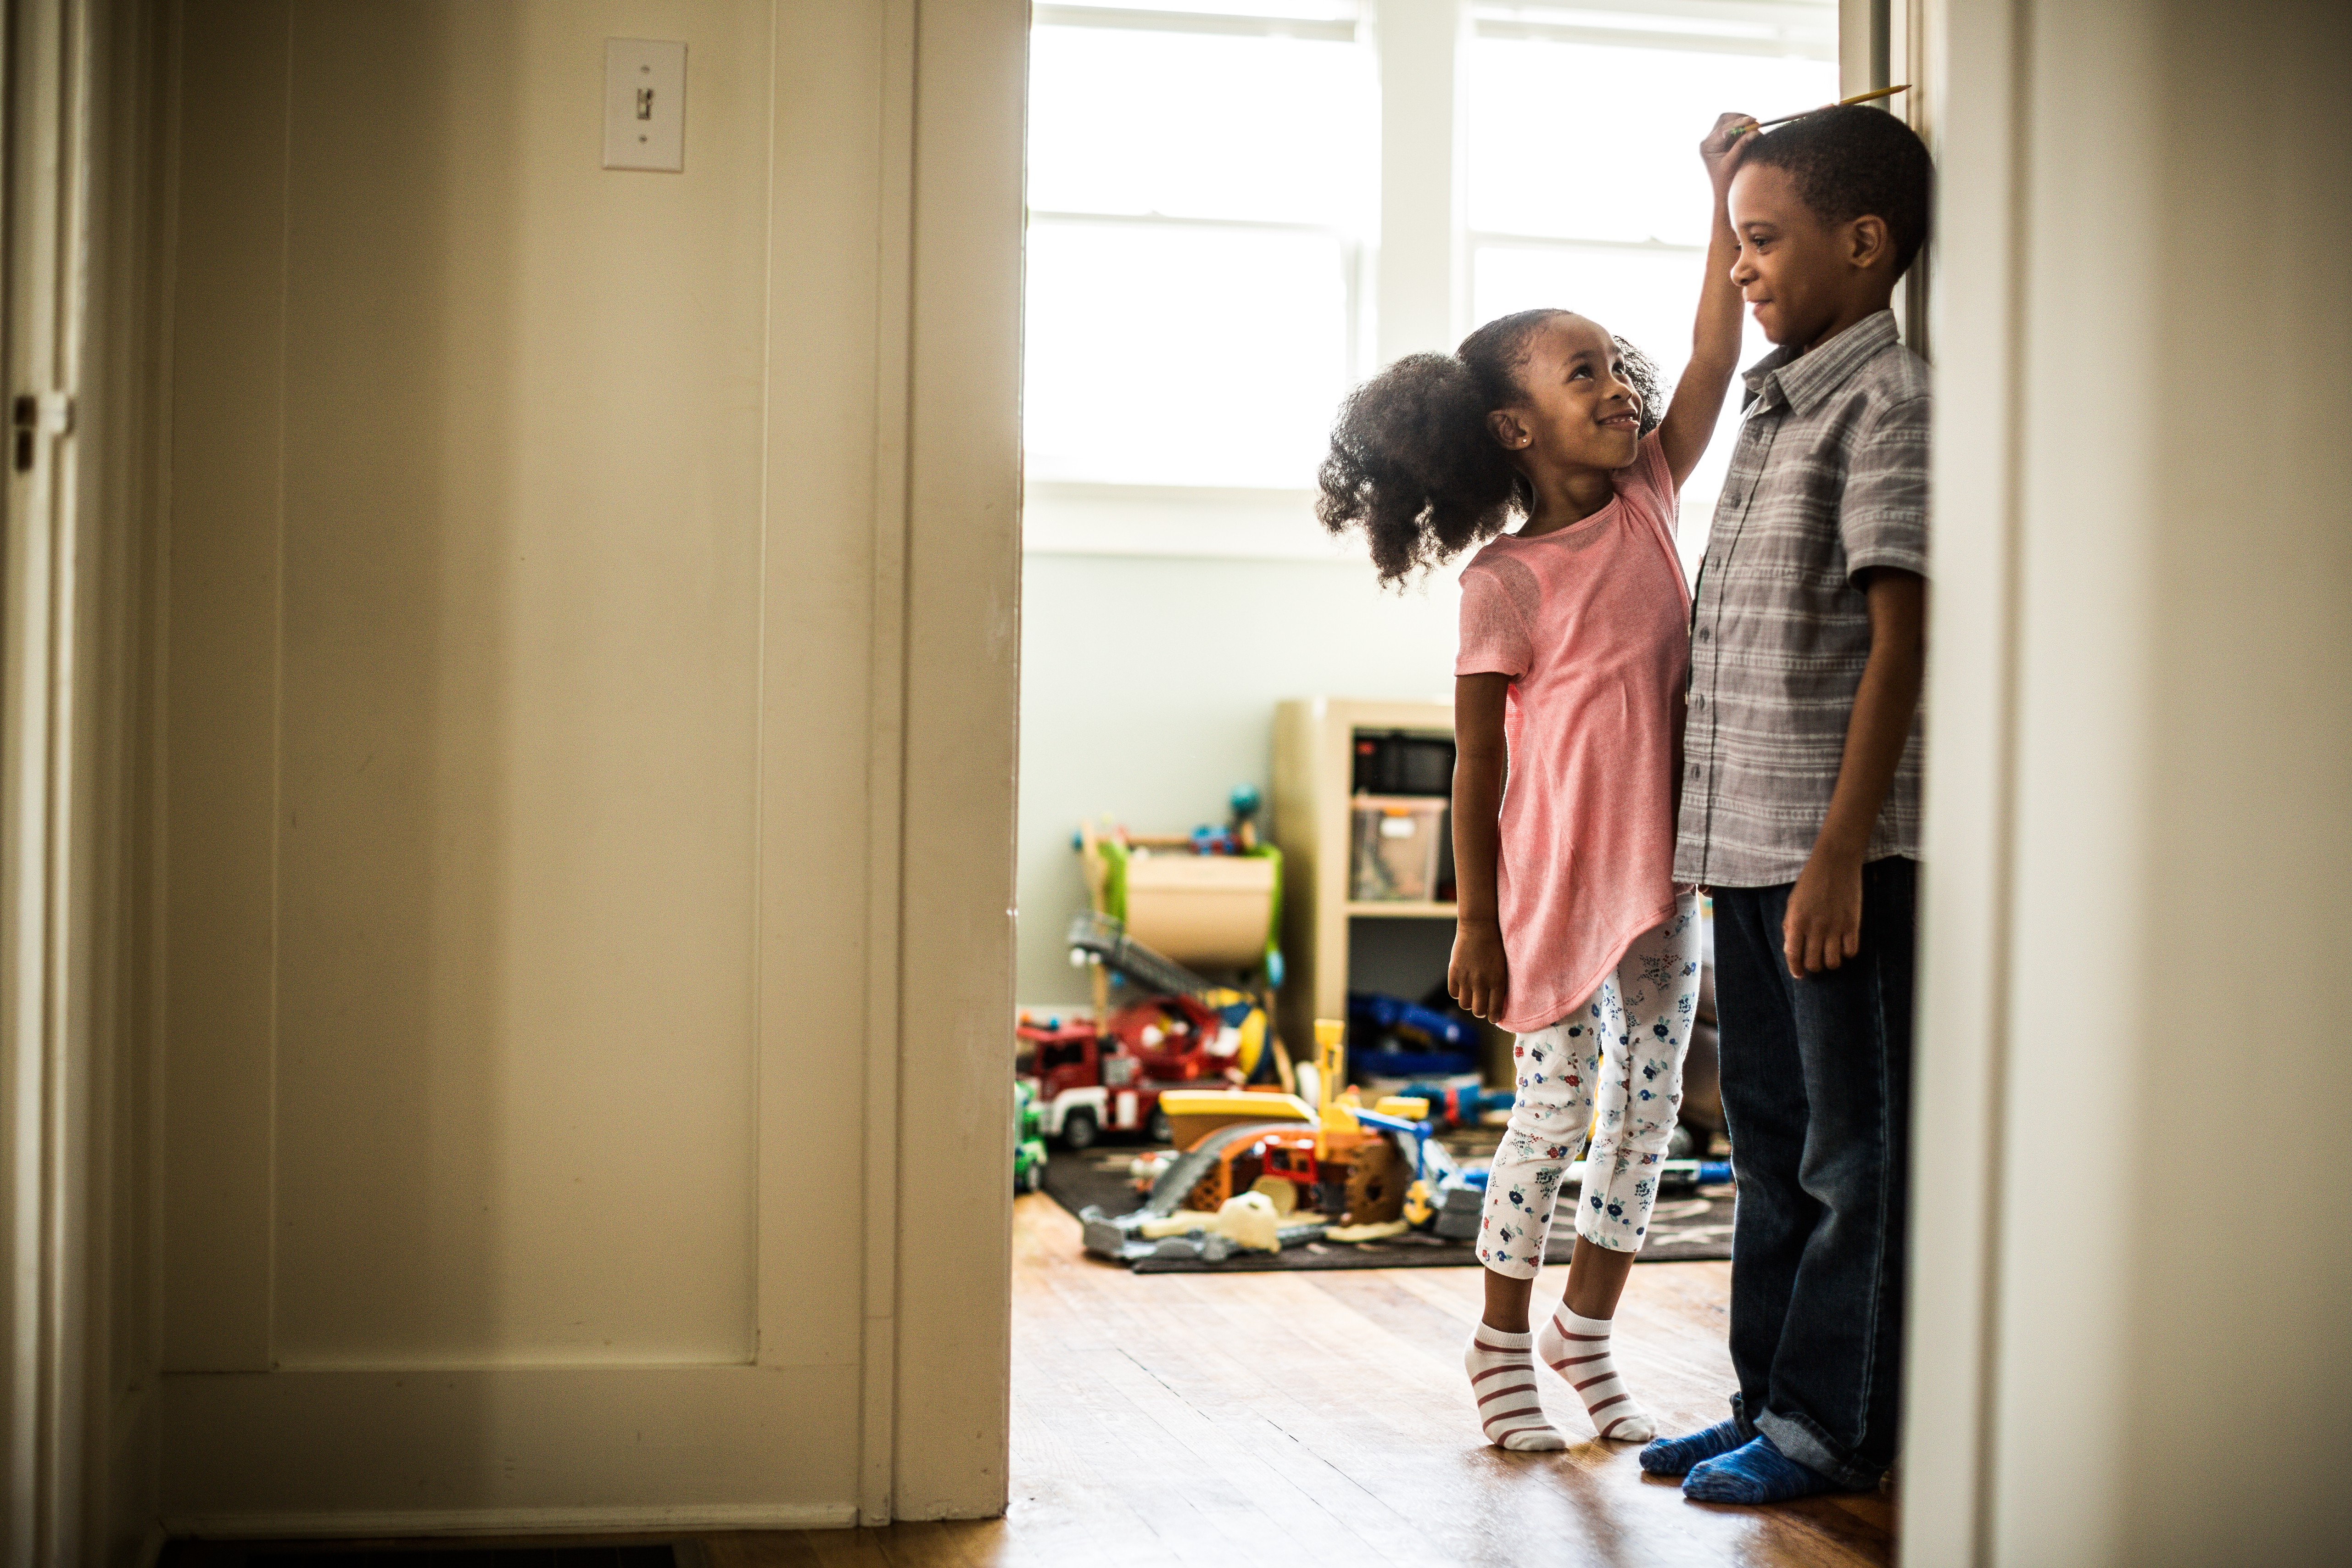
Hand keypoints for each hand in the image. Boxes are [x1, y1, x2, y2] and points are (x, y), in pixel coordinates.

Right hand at [1449, 918, 1510, 1021]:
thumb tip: (1497, 1004)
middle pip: (1478, 1011)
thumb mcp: (1503, 966)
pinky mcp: (1454, 972)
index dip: (1494, 1017)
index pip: (1494, 1010)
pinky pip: (1454, 993)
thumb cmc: (1496, 945)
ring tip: (1472, 994)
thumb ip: (1500, 985)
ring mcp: (1466, 978)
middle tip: (1482, 1005)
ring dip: (1469, 1002)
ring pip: (1465, 1004)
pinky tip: (1463, 985)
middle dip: (1481, 1011)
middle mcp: (1481, 982)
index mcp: (1497, 981)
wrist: (1479, 927)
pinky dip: (1458, 992)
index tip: (1493, 1017)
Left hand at [1701, 112, 1759, 181]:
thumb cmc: (1725, 181)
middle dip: (1740, 119)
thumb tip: (1755, 131)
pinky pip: (1732, 130)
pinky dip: (1741, 130)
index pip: (1724, 127)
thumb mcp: (1732, 162)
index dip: (1739, 123)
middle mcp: (1708, 141)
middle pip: (1724, 120)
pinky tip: (1750, 133)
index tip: (1752, 120)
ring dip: (1741, 124)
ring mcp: (1714, 140)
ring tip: (1754, 128)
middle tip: (1754, 122)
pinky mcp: (1721, 142)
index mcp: (1707, 145)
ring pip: (1728, 123)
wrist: (1722, 192)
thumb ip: (1742, 145)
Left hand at [1782, 850, 1862, 977]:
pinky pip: (1851, 951)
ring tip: (1830, 954)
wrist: (1835, 862)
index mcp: (1797, 921)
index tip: (1799, 974)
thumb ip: (1791, 925)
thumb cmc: (1810, 881)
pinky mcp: (1853, 923)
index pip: (1793, 955)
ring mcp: (1835, 926)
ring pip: (1833, 962)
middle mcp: (1815, 927)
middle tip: (1816, 960)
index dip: (1795, 969)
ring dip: (1831, 962)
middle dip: (1813, 967)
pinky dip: (1847, 953)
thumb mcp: (1793, 902)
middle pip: (1814, 963)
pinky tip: (1844, 944)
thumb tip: (1791, 949)